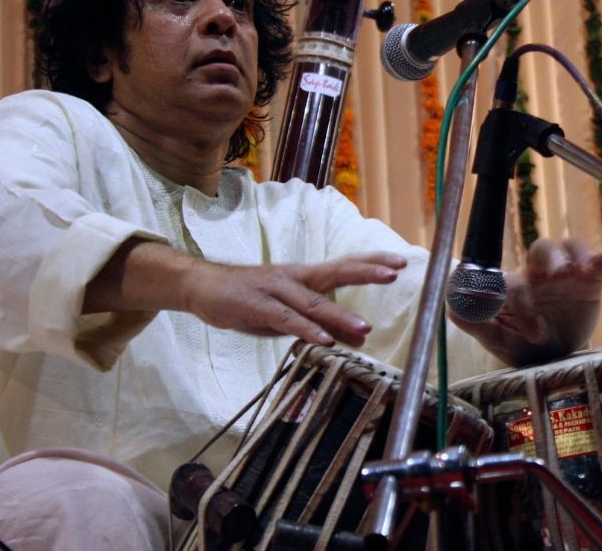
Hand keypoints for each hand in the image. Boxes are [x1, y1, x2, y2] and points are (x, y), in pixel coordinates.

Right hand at [180, 251, 408, 346]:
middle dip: (366, 272)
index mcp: (305, 277)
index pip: (344, 265)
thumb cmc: (250, 300)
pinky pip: (285, 319)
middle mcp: (294, 277)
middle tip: (395, 273)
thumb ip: (325, 324)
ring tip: (364, 326)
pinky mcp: (256, 306)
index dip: (371, 263)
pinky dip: (305, 329)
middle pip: (334, 272)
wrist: (202, 287)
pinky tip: (323, 340)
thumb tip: (362, 337)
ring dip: (339, 314)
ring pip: (312, 301)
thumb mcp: (291, 314)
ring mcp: (275, 289)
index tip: (400, 262)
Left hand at [450, 238, 601, 366]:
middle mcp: (539, 275)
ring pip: (569, 248)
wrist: (553, 359)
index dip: (523, 303)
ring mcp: (565, 276)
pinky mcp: (590, 282)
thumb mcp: (500, 340)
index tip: (534, 334)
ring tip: (582, 271)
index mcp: (514, 286)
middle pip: (542, 248)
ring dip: (576, 255)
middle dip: (548, 259)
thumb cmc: (520, 346)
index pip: (516, 281)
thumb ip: (478, 324)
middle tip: (554, 277)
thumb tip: (453, 310)